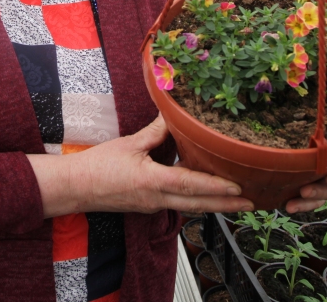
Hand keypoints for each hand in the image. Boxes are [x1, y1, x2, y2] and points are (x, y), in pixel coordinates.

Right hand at [29, 114, 253, 217]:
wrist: (76, 188)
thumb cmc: (98, 166)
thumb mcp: (129, 144)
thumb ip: (155, 132)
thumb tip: (174, 117)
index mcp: (152, 182)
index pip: (191, 185)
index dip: (216, 187)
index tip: (238, 187)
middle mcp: (156, 200)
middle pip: (198, 205)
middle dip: (226, 204)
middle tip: (250, 202)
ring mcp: (152, 206)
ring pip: (189, 208)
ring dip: (213, 205)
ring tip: (235, 200)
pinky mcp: (147, 207)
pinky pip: (177, 206)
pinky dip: (195, 202)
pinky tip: (203, 195)